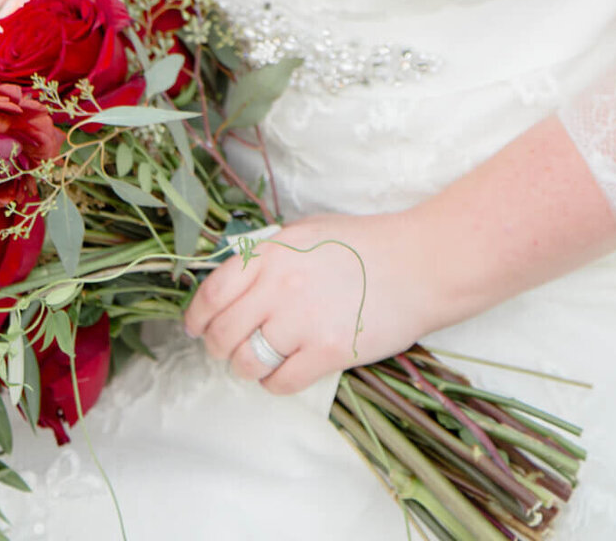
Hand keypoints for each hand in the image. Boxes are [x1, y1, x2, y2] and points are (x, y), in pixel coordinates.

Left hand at [182, 210, 440, 395]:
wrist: (419, 264)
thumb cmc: (365, 245)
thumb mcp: (306, 233)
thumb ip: (267, 255)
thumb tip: (231, 282)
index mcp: (272, 252)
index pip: (212, 294)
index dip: (197, 318)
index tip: (197, 328)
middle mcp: (280, 285)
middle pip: (223, 334)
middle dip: (220, 347)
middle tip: (231, 348)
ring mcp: (303, 320)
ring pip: (246, 363)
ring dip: (249, 367)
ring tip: (264, 358)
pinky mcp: (327, 352)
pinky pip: (279, 382)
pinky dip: (276, 382)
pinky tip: (290, 368)